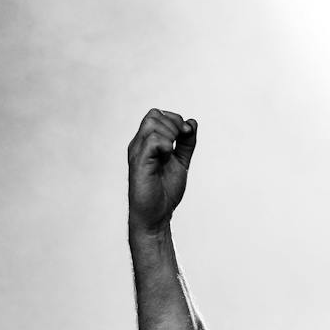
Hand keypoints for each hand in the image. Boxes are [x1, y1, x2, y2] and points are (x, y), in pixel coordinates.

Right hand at [127, 109, 197, 235]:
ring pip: (152, 124)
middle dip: (174, 123)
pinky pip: (151, 141)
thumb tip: (192, 123)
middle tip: (181, 141)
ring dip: (170, 133)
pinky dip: (165, 144)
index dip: (175, 119)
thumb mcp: (180, 162)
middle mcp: (139, 145)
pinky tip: (168, 156)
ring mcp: (138, 153)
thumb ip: (186, 143)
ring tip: (172, 151)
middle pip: (153, 115)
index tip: (187, 134)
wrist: (157, 215)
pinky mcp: (139, 163)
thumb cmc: (164, 191)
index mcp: (146, 143)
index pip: (156, 115)